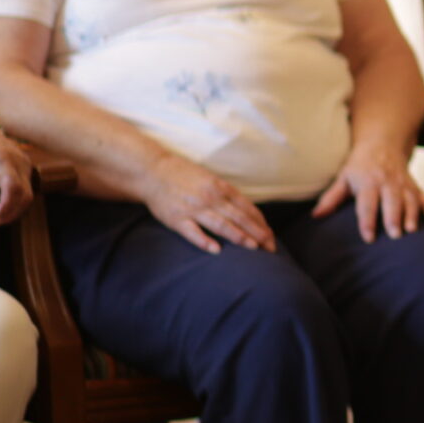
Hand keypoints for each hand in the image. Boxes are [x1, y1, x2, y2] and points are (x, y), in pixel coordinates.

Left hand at [0, 110, 33, 227]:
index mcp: (3, 158)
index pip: (13, 188)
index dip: (6, 208)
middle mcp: (20, 162)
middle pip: (24, 196)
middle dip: (8, 214)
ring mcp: (25, 165)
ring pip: (27, 196)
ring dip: (10, 211)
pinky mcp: (25, 169)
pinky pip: (24, 191)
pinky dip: (12, 203)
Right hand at [143, 155, 274, 253]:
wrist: (153, 172)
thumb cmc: (185, 176)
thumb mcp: (211, 180)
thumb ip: (228, 195)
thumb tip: (249, 213)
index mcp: (220, 187)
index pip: (247, 208)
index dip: (261, 223)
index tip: (271, 236)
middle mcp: (210, 197)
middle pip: (239, 217)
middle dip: (257, 233)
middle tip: (270, 248)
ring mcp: (193, 208)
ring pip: (220, 224)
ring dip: (238, 236)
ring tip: (252, 247)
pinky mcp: (176, 218)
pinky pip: (193, 232)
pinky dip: (205, 241)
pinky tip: (216, 250)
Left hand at [312, 149, 423, 240]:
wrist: (383, 142)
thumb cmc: (359, 165)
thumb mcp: (343, 177)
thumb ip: (331, 198)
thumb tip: (316, 216)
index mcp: (368, 181)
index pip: (367, 203)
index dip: (368, 220)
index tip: (368, 238)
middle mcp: (388, 182)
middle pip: (392, 200)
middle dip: (395, 217)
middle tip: (396, 235)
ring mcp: (404, 184)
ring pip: (411, 199)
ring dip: (413, 214)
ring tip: (412, 231)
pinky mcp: (415, 187)